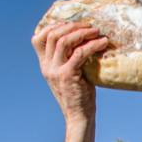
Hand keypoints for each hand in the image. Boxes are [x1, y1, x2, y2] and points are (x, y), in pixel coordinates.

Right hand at [31, 22, 109, 141]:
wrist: (79, 117)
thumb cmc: (80, 96)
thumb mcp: (71, 74)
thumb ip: (71, 59)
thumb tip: (85, 41)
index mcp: (45, 65)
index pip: (38, 39)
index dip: (52, 26)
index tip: (69, 23)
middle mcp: (47, 66)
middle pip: (52, 35)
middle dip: (71, 26)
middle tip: (88, 25)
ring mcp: (55, 71)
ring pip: (63, 41)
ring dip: (81, 32)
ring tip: (96, 31)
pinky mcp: (67, 75)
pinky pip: (79, 53)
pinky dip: (92, 45)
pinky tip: (102, 43)